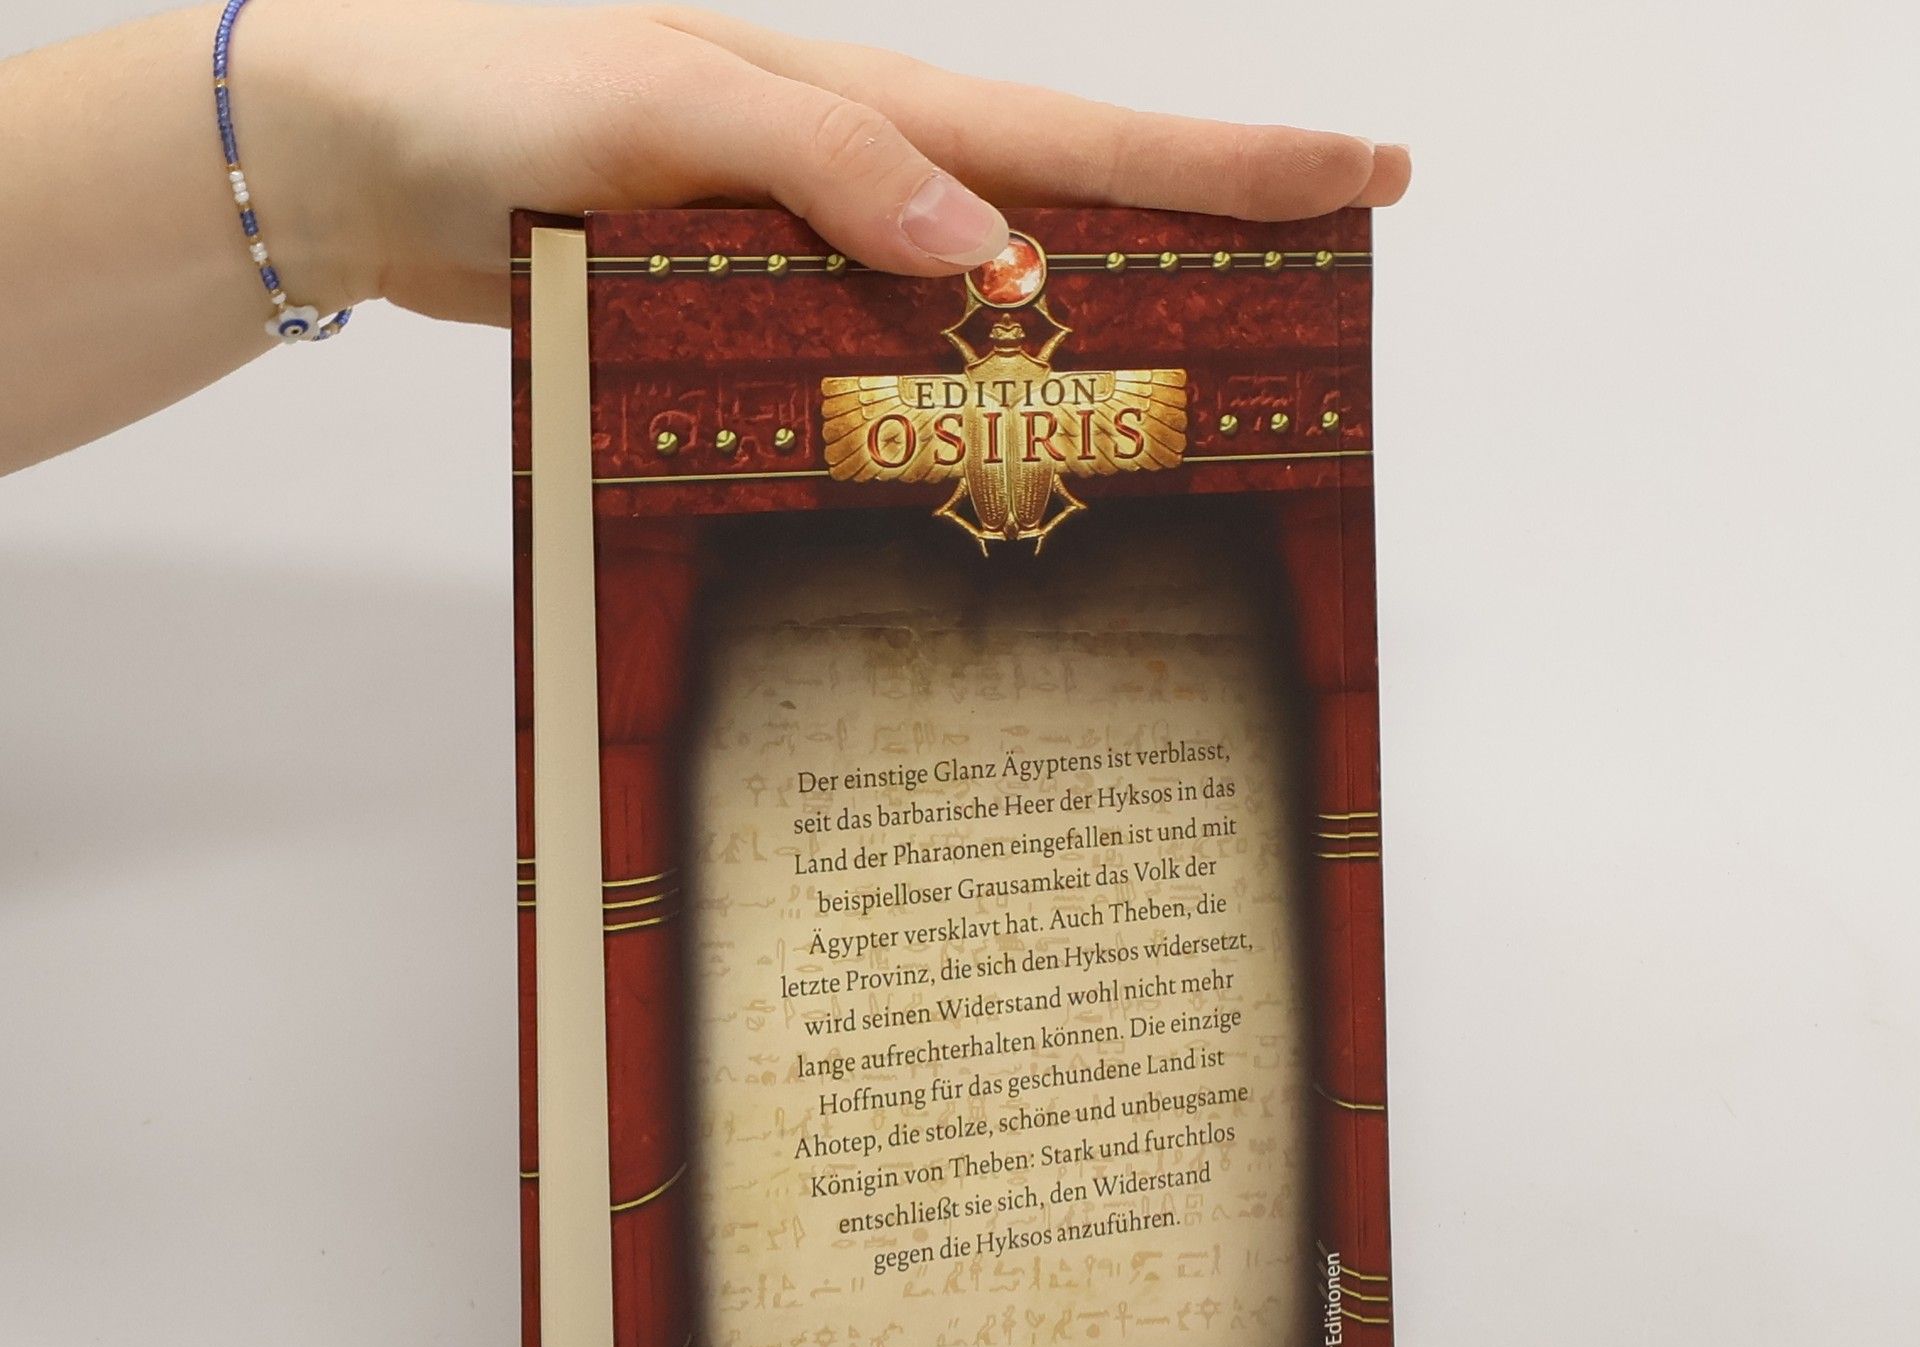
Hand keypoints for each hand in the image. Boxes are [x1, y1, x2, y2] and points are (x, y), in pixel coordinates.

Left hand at [269, 1, 1409, 323]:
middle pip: (1077, 213)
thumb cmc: (498, 101)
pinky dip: (963, 401)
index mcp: (871, 110)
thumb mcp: (660, 106)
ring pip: (997, 303)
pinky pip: (898, 363)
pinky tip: (997, 450)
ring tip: (1206, 391)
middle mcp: (869, 183)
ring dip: (1099, 337)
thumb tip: (985, 244)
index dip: (1231, 160)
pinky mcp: (769, 324)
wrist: (380, 160)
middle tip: (1337, 268)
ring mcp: (824, 258)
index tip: (1362, 171)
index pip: (1086, 140)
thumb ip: (820, 157)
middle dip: (1214, 236)